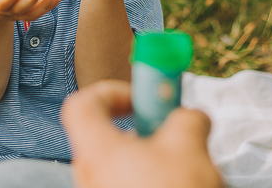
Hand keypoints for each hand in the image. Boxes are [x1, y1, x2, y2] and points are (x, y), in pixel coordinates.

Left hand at [63, 80, 222, 187]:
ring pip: (123, 173)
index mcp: (95, 152)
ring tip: (188, 177)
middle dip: (145, 137)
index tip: (141, 101)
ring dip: (156, 168)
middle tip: (176, 142)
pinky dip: (155, 187)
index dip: (109, 93)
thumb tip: (189, 117)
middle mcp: (88, 180)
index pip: (80, 106)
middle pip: (107, 143)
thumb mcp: (190, 147)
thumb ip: (186, 119)